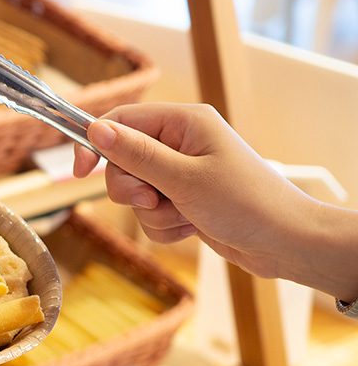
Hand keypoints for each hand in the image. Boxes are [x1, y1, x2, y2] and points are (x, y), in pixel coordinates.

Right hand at [72, 103, 313, 279]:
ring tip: (185, 216)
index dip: (96, 144)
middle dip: (131, 189)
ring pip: (135, 192)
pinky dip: (164, 226)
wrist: (285, 244)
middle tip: (153, 200)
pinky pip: (151, 213)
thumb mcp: (183, 178)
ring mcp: (183, 173)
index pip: (121, 121)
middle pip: (122, 161)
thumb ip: (136, 154)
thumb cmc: (245, 203)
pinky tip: (191, 228)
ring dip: (152, 212)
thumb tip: (95, 130)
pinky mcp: (185, 200)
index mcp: (184, 122)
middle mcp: (181, 143)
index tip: (80, 172)